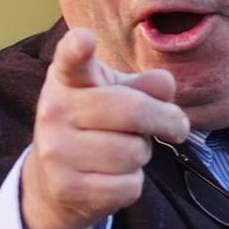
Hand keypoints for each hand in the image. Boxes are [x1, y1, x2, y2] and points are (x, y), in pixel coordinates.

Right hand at [21, 29, 188, 228]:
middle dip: (166, 120)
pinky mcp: (65, 187)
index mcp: (68, 79)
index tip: (84, 40)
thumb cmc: (96, 125)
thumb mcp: (118, 95)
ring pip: (134, 153)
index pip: (71, 59)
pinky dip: (132, 184)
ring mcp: (56, 151)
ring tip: (123, 151)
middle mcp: (54, 110)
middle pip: (132, 111)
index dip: (78, 48)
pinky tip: (112, 177)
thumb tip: (164, 85)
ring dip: (142, 155)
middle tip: (175, 126)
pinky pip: (128, 185)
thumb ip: (144, 86)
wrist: (53, 179)